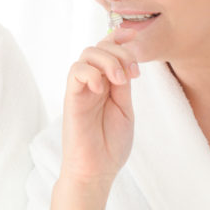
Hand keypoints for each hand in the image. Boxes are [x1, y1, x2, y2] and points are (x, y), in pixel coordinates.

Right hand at [61, 28, 139, 190]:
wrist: (97, 170)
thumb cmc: (111, 144)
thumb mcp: (125, 108)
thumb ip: (123, 85)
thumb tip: (126, 60)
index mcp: (107, 83)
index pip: (108, 49)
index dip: (121, 39)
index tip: (137, 44)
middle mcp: (92, 82)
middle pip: (99, 46)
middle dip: (120, 51)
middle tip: (133, 73)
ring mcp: (81, 89)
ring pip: (87, 54)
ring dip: (108, 60)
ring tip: (120, 80)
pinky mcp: (72, 98)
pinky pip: (75, 72)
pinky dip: (90, 73)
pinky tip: (102, 89)